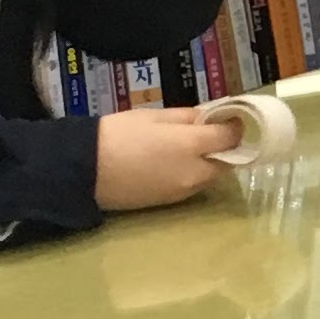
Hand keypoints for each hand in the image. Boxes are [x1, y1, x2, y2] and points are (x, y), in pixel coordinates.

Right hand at [94, 106, 243, 214]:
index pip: (230, 137)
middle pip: (226, 161)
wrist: (85, 170)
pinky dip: (194, 174)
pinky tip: (176, 163)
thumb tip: (209, 117)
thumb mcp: (153, 116)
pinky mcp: (171, 203)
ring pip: (211, 176)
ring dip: (210, 162)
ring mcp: (184, 191)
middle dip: (225, 147)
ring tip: (191, 146)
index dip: (235, 126)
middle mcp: (194, 173)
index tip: (231, 117)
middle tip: (213, 132)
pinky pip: (193, 186)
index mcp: (191, 145)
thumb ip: (186, 117)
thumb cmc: (117, 134)